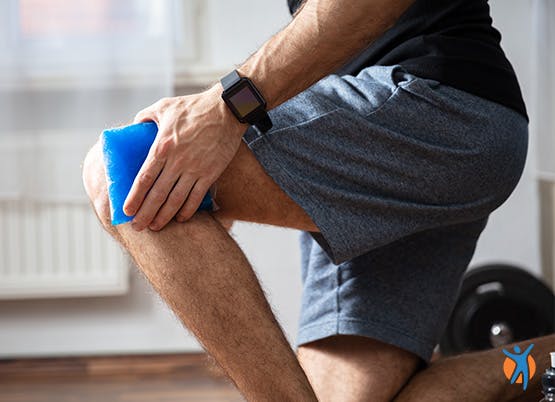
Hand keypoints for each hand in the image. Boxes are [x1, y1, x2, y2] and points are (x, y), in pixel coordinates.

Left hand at [124, 85, 245, 230]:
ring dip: (164, 216)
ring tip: (155, 227)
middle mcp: (177, 161)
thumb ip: (145, 118)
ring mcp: (195, 169)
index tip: (126, 210)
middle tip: (137, 227)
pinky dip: (187, 210)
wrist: (227, 110)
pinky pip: (197, 197)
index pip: (144, 178)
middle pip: (157, 194)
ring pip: (176, 200)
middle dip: (145, 213)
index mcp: (162, 146)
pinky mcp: (211, 173)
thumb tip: (133, 129)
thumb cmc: (193, 106)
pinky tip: (179, 218)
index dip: (134, 197)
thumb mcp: (163, 106)